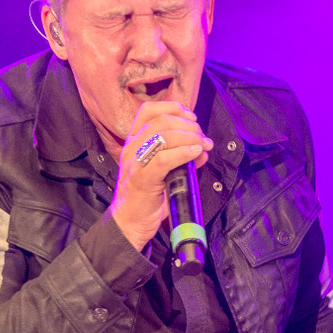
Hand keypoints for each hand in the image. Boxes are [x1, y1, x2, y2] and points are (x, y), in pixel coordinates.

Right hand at [110, 100, 211, 250]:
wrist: (129, 224)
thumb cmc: (147, 199)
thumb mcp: (165, 173)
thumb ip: (181, 159)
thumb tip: (202, 150)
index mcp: (134, 142)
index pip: (148, 110)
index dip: (173, 107)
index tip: (191, 117)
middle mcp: (131, 147)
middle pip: (161, 120)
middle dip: (188, 125)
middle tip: (203, 137)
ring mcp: (134, 162)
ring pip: (163, 135)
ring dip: (190, 137)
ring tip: (203, 146)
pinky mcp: (141, 178)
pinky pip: (164, 158)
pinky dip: (184, 153)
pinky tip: (196, 154)